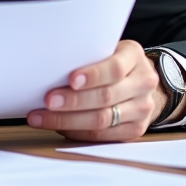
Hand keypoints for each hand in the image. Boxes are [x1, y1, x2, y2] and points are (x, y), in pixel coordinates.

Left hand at [26, 40, 164, 141]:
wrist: (140, 81)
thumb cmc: (113, 62)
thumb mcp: (107, 49)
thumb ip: (88, 56)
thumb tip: (50, 67)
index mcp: (134, 56)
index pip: (115, 68)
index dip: (93, 75)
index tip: (71, 80)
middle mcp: (143, 82)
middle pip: (106, 96)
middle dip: (74, 101)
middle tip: (49, 101)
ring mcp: (142, 108)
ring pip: (102, 119)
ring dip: (68, 120)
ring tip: (42, 117)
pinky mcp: (135, 129)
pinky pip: (102, 135)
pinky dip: (78, 132)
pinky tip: (60, 127)